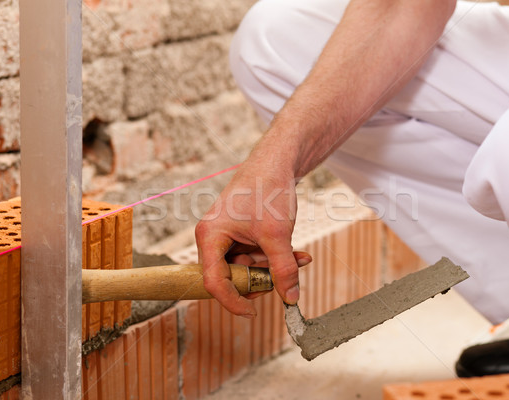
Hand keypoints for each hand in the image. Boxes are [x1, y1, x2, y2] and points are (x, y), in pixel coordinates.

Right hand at [195, 163, 307, 317]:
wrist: (276, 161)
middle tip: (286, 278)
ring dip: (273, 268)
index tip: (252, 313)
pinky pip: (254, 255)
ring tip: (299, 259)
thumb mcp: (277, 234)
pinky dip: (274, 257)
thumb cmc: (267, 189)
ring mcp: (226, 236)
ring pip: (247, 267)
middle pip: (232, 277)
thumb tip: (290, 298)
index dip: (233, 301)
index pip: (214, 282)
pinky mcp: (239, 233)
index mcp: (210, 236)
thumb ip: (282, 269)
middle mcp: (213, 238)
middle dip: (262, 279)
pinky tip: (297, 253)